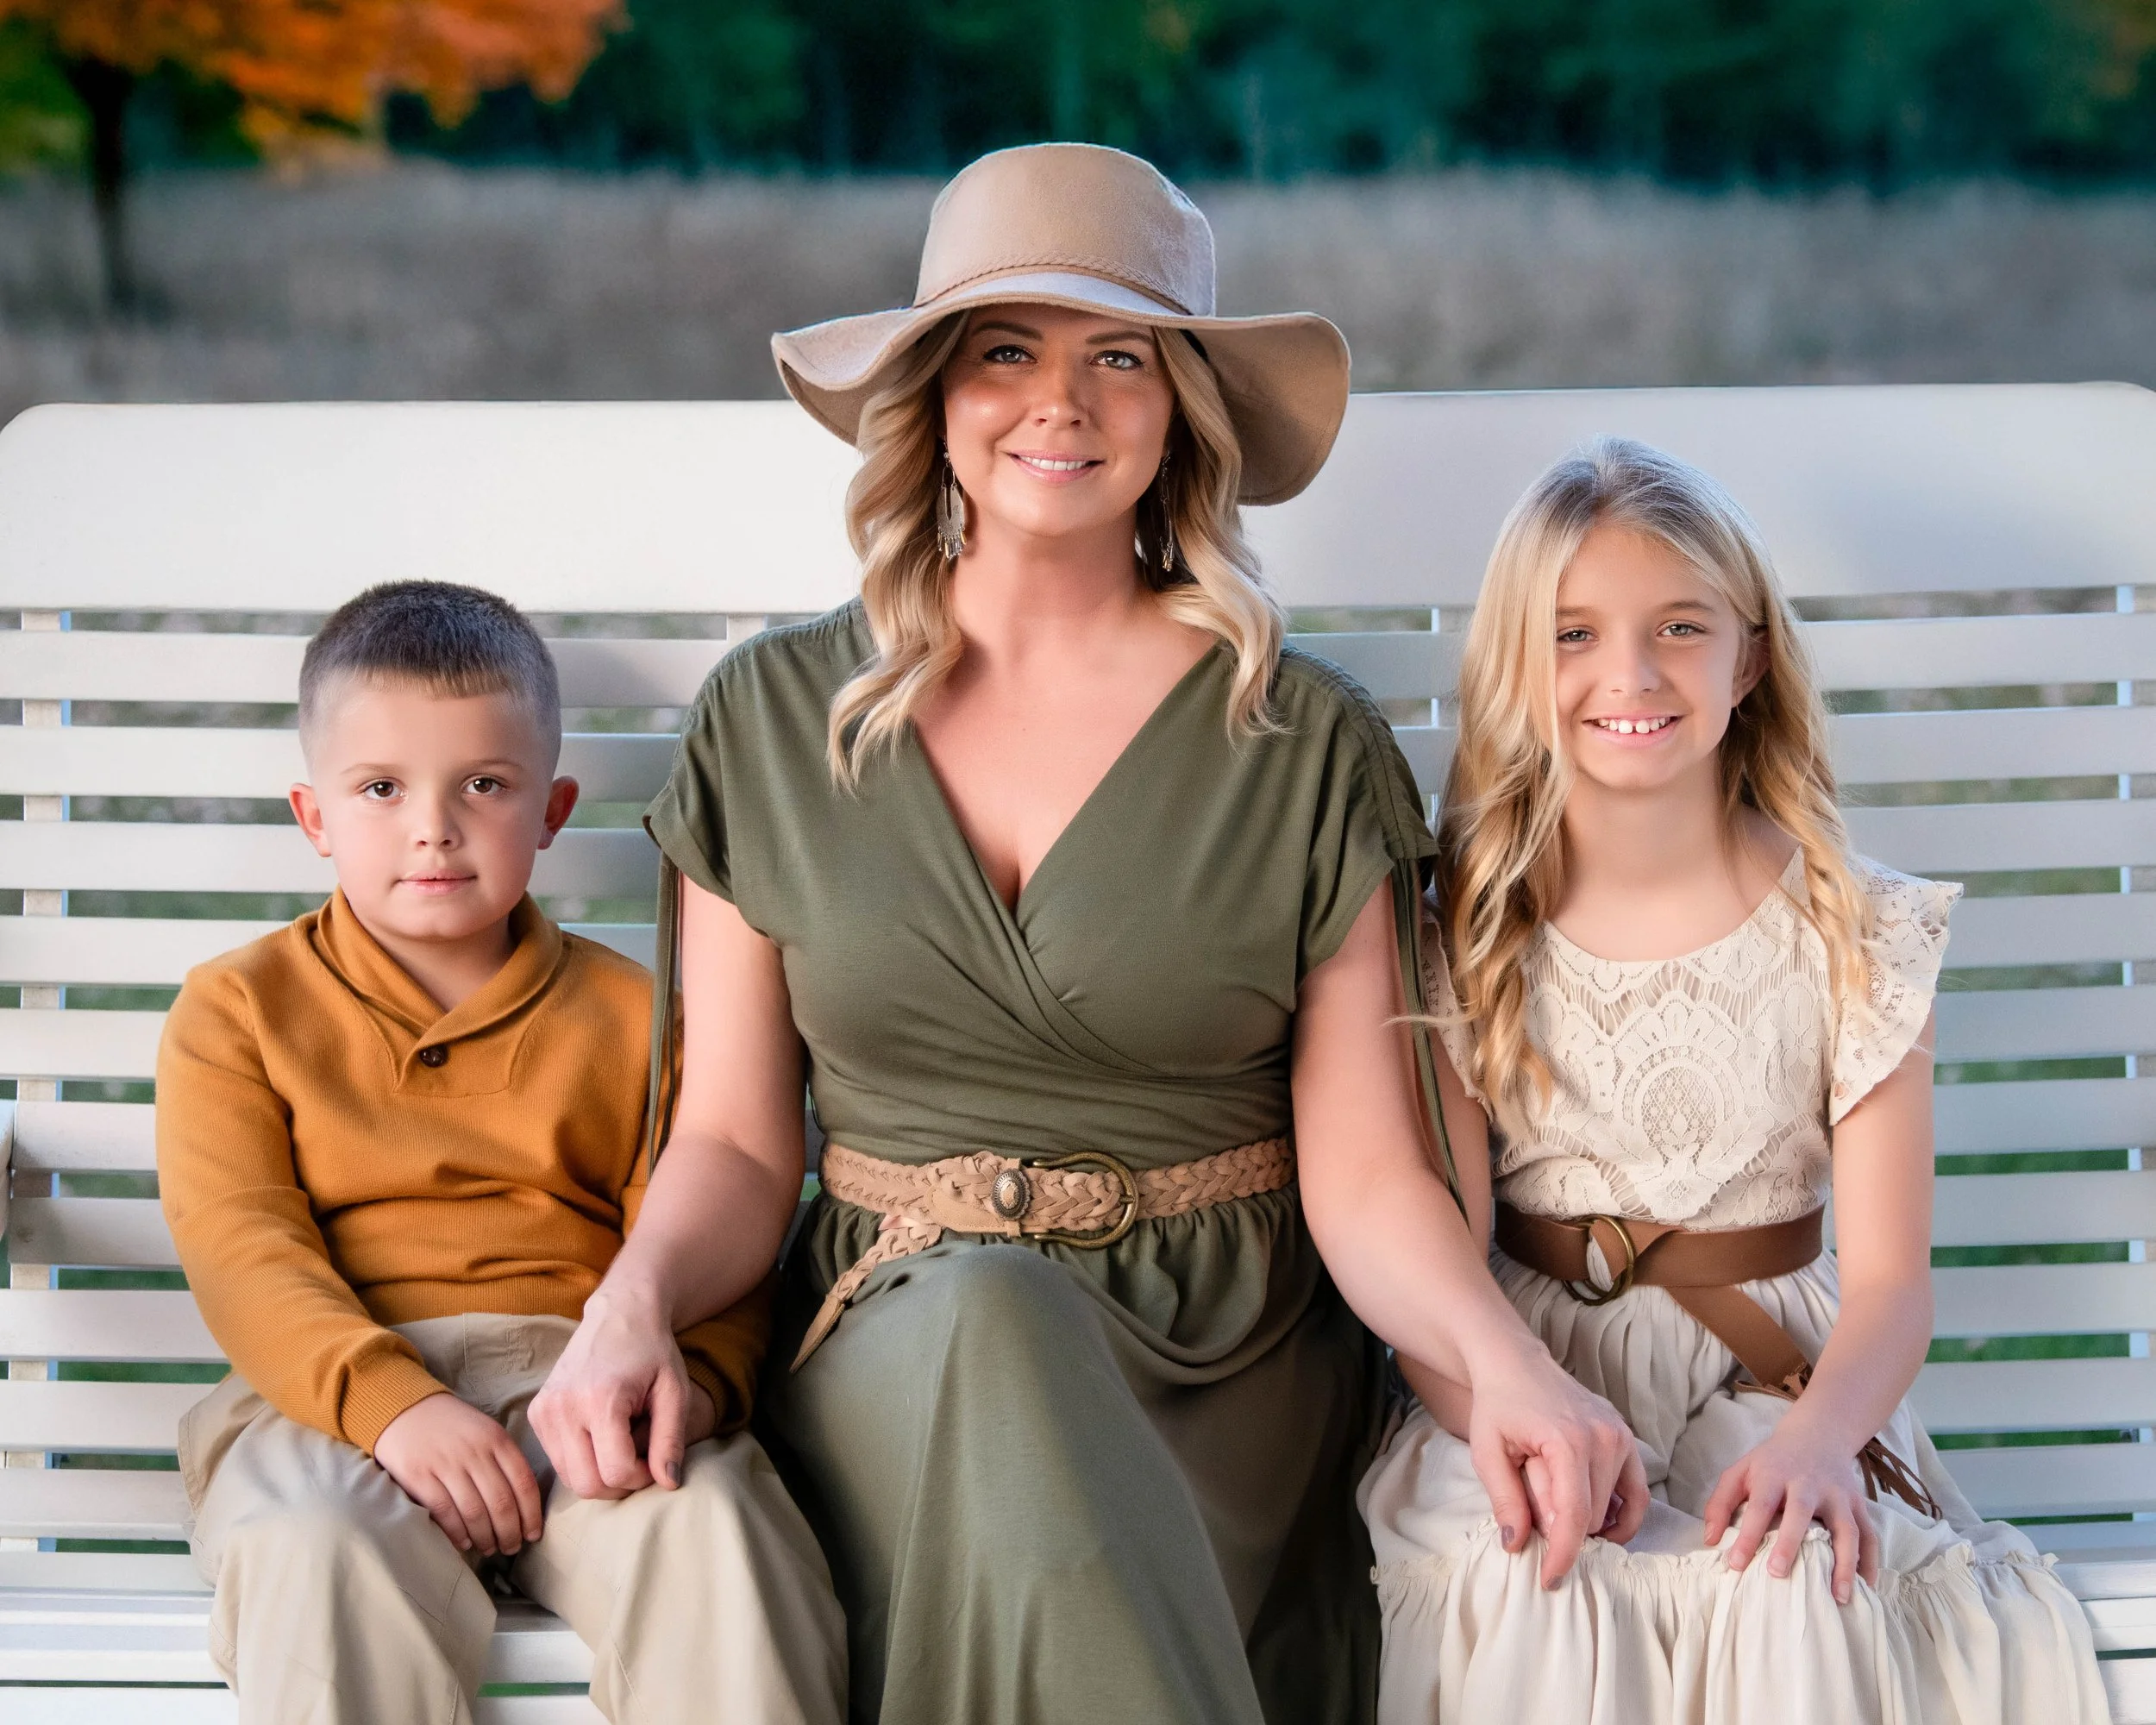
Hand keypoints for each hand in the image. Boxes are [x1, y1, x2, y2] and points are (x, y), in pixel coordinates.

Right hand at [374, 1392, 544, 1556]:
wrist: (404, 1409)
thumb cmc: (451, 1426)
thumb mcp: (485, 1431)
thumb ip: (504, 1460)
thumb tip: (523, 1504)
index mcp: (497, 1439)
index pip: (524, 1483)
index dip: (531, 1514)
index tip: (533, 1534)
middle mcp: (475, 1452)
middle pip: (502, 1502)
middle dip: (510, 1532)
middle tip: (511, 1548)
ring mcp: (446, 1464)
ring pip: (475, 1512)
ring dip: (486, 1537)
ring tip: (490, 1549)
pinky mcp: (419, 1476)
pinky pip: (445, 1512)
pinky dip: (457, 1533)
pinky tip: (464, 1543)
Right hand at [527, 1286, 711, 1498]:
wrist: (620, 1314)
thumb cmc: (653, 1352)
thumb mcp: (674, 1392)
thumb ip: (671, 1440)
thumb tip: (669, 1485)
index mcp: (599, 1400)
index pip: (615, 1473)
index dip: (641, 1478)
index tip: (656, 1462)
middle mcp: (563, 1407)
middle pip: (586, 1484)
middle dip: (619, 1485)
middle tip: (640, 1461)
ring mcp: (544, 1410)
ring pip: (568, 1478)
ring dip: (599, 1476)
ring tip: (623, 1448)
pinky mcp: (536, 1413)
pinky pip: (557, 1460)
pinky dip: (581, 1462)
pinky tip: (601, 1438)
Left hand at [1467, 1346, 1648, 1587]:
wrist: (1516, 1364)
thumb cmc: (1498, 1406)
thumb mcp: (1487, 1452)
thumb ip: (1504, 1499)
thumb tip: (1517, 1546)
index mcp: (1568, 1441)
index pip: (1575, 1517)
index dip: (1563, 1555)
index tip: (1549, 1581)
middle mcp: (1604, 1438)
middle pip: (1592, 1516)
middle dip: (1564, 1531)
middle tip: (1532, 1518)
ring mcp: (1620, 1437)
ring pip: (1614, 1509)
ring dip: (1589, 1523)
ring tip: (1556, 1513)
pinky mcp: (1626, 1438)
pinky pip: (1636, 1493)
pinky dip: (1621, 1515)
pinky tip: (1598, 1524)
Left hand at [1702, 1424, 1878, 1604]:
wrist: (1817, 1436)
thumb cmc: (1772, 1462)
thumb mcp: (1740, 1472)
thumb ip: (1720, 1503)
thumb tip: (1710, 1540)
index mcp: (1774, 1474)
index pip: (1759, 1505)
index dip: (1747, 1534)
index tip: (1735, 1564)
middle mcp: (1808, 1483)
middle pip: (1801, 1512)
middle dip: (1789, 1543)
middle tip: (1778, 1574)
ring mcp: (1838, 1495)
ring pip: (1846, 1529)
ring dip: (1844, 1563)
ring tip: (1838, 1597)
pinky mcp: (1859, 1505)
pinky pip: (1870, 1536)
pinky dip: (1870, 1563)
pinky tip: (1865, 1589)